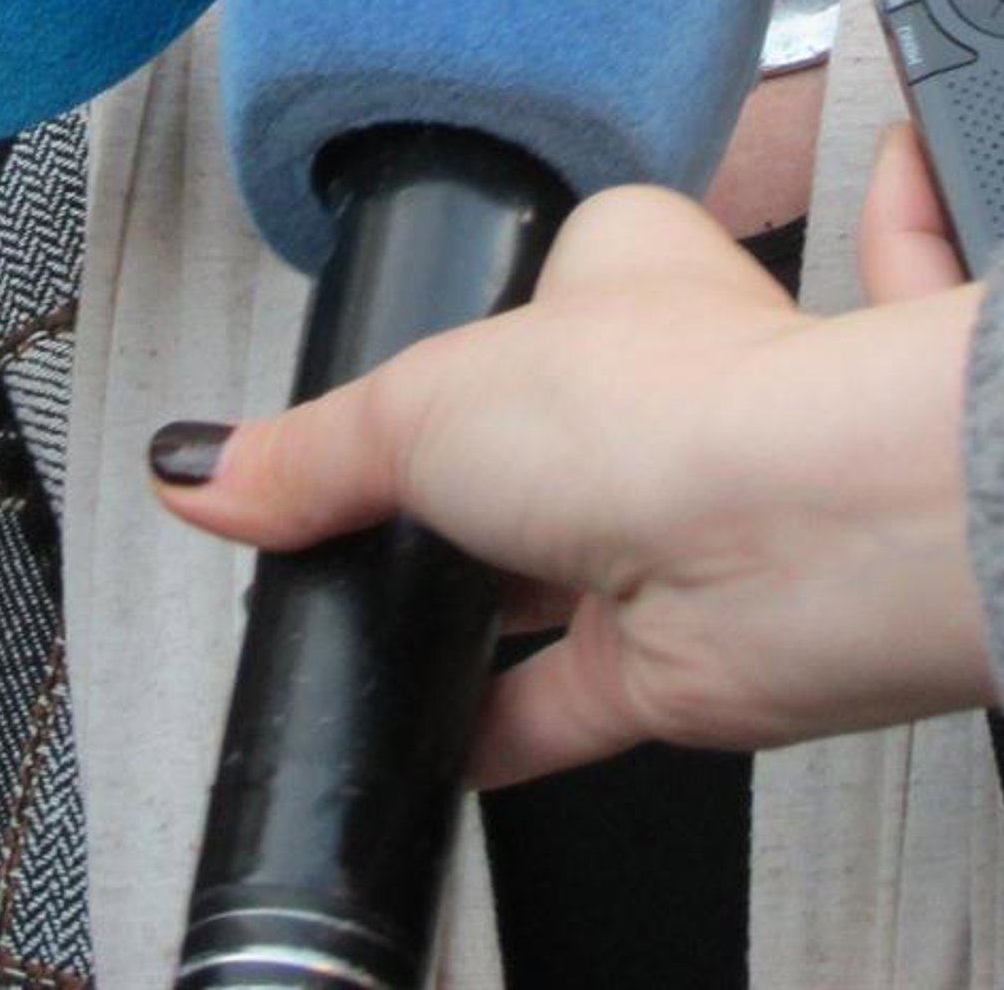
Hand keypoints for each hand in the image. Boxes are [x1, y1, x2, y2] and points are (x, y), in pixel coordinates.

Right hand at [152, 183, 994, 782]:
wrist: (800, 546)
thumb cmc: (676, 404)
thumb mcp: (423, 397)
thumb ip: (309, 450)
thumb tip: (203, 469)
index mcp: (624, 267)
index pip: (524, 289)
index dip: (452, 328)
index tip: (369, 377)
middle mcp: (660, 391)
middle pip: (531, 439)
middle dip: (457, 482)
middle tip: (353, 511)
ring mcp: (669, 526)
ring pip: (550, 569)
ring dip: (476, 603)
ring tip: (372, 615)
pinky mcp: (675, 651)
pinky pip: (564, 699)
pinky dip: (495, 727)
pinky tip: (435, 736)